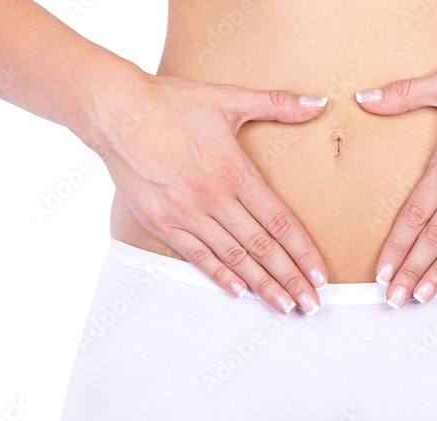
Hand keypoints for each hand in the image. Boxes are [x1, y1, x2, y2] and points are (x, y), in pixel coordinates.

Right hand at [78, 70, 330, 314]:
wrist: (115, 111)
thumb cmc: (172, 102)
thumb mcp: (228, 98)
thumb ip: (277, 103)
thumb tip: (319, 103)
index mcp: (236, 172)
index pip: (280, 222)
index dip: (303, 252)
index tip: (321, 276)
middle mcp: (215, 198)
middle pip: (262, 247)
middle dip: (291, 279)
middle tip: (312, 305)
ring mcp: (187, 213)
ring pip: (233, 258)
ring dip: (262, 285)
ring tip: (285, 306)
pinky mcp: (161, 223)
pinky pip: (197, 256)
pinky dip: (219, 275)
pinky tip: (240, 292)